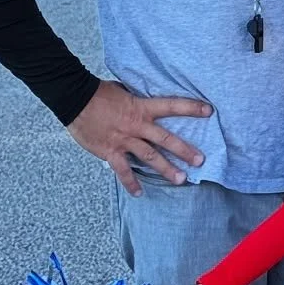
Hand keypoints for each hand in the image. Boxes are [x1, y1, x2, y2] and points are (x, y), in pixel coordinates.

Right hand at [70, 81, 209, 195]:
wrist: (74, 99)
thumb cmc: (100, 93)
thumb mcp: (125, 91)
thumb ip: (138, 100)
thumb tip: (149, 101)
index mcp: (141, 107)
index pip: (171, 105)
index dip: (190, 107)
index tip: (209, 111)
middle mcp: (136, 125)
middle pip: (165, 138)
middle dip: (183, 150)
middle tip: (200, 160)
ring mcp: (124, 140)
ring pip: (148, 157)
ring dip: (165, 169)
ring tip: (181, 180)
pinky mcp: (110, 151)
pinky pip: (123, 170)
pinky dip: (130, 183)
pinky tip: (139, 193)